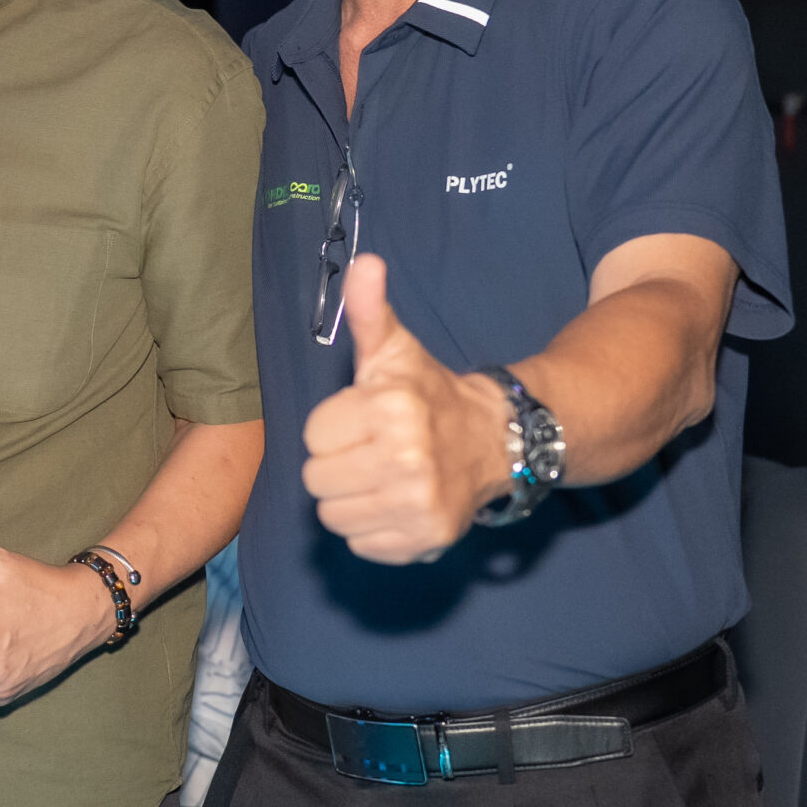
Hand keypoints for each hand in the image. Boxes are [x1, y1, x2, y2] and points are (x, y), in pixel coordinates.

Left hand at [301, 254, 513, 564]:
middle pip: (316, 479)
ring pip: (333, 516)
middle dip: (336, 463)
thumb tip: (364, 262)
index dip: (332, 427)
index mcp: (391, 408)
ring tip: (380, 476)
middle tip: (370, 449)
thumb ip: (368, 310)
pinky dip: (373, 529)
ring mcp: (418, 504)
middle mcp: (407, 459)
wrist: (493, 438)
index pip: (312, 435)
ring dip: (349, 498)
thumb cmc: (427, 393)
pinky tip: (396, 502)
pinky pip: (361, 544)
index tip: (362, 420)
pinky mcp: (427, 539)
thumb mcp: (393, 350)